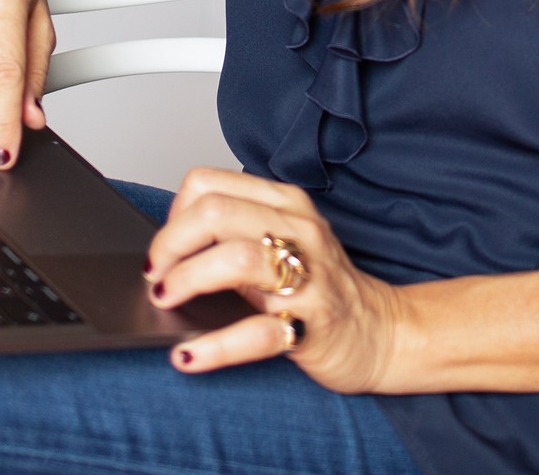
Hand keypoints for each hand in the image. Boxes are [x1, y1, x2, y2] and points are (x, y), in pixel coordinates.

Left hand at [144, 167, 403, 391]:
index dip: (173, 214)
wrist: (381, 331)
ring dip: (187, 280)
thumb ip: (233, 234)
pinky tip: (188, 354)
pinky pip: (257, 333)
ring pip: (236, 260)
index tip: (165, 248)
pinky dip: (215, 347)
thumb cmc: (318, 285)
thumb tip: (166, 253)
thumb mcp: (280, 242)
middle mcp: (298, 230)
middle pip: (215, 213)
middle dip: (171, 244)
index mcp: (284, 202)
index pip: (208, 184)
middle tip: (156, 277)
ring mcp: (308, 277)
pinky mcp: (312, 326)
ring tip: (167, 301)